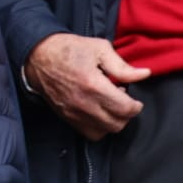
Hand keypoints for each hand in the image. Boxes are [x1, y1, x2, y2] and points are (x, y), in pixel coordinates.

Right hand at [23, 33, 150, 140]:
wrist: (38, 56)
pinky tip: (98, 113)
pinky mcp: (67, 117)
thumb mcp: (99, 48)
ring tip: (110, 106)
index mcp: (94, 84)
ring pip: (105, 131)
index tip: (135, 100)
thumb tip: (144, 74)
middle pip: (117, 124)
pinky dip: (99, 128)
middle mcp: (84, 103)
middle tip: (123, 101)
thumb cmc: (69, 49)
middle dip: (126, 115)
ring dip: (113, 122)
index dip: (136, 107)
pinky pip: (90, 133)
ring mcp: (74, 112)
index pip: (125, 109)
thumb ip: (123, 66)